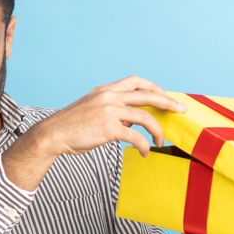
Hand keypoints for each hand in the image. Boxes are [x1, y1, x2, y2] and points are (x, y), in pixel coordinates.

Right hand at [32, 75, 185, 157]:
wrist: (53, 134)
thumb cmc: (72, 126)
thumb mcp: (93, 110)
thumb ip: (113, 112)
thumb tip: (132, 121)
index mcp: (105, 90)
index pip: (136, 81)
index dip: (153, 87)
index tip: (164, 96)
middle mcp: (109, 96)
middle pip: (147, 94)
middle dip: (167, 102)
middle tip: (181, 109)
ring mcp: (109, 111)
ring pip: (145, 117)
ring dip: (157, 130)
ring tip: (160, 141)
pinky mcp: (108, 128)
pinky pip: (135, 136)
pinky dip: (144, 145)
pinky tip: (145, 152)